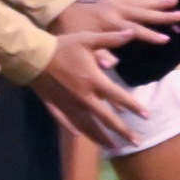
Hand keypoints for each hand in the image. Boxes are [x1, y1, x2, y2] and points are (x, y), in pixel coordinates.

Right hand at [28, 35, 143, 151]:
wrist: (33, 57)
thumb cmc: (62, 46)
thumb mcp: (87, 39)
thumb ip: (111, 39)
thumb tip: (132, 32)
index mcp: (94, 82)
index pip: (119, 97)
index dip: (135, 107)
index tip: (147, 116)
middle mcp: (85, 99)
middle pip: (107, 119)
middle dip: (123, 132)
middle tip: (136, 142)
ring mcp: (70, 106)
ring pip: (89, 126)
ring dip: (103, 138)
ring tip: (113, 147)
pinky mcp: (56, 108)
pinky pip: (68, 123)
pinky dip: (75, 130)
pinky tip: (81, 136)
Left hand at [54, 0, 179, 50]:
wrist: (60, 6)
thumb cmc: (71, 28)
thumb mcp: (81, 42)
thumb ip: (98, 54)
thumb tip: (111, 66)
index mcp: (111, 23)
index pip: (135, 31)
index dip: (151, 36)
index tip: (167, 39)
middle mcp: (117, 10)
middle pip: (144, 13)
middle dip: (162, 15)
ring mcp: (116, 1)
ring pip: (142, 1)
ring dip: (159, 2)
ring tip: (175, 1)